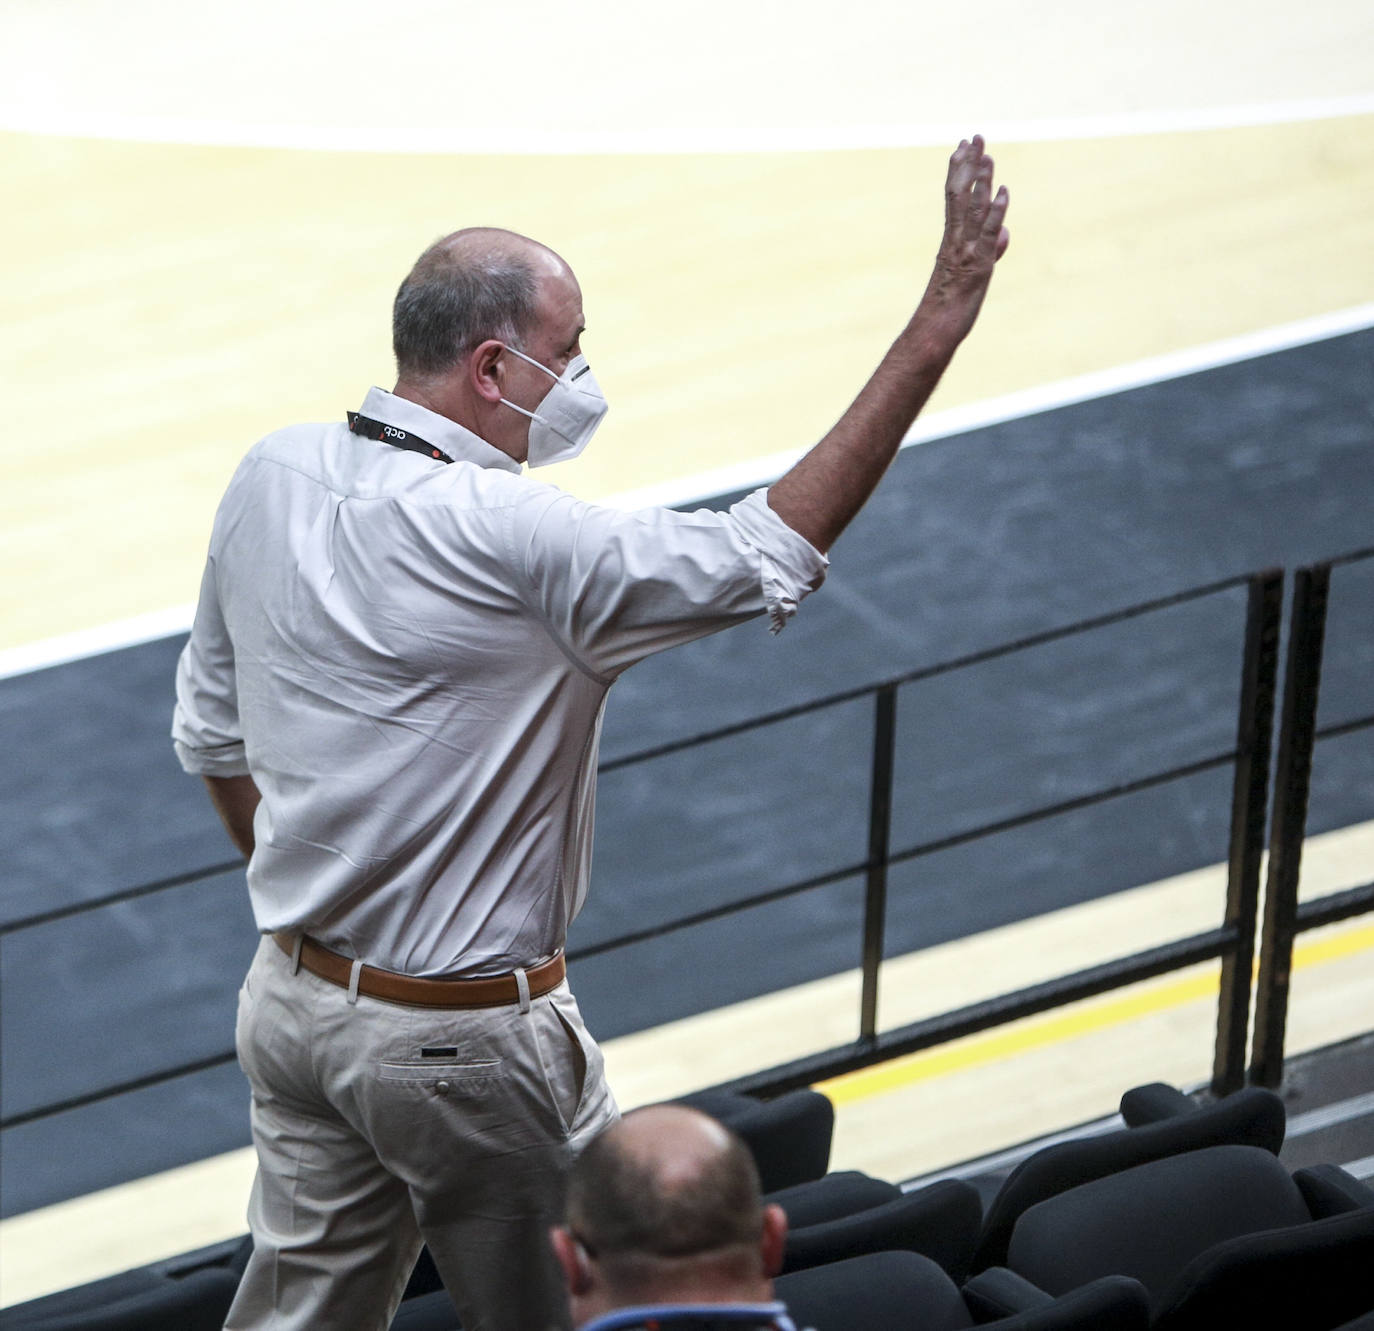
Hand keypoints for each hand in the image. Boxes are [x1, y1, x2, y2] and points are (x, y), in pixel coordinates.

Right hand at [921, 135, 1009, 342]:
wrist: (934, 332)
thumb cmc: (949, 307)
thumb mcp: (974, 273)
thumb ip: (991, 250)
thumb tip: (1006, 235)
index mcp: (951, 240)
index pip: (954, 197)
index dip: (960, 170)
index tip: (965, 146)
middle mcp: (955, 241)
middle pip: (960, 195)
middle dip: (968, 165)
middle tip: (975, 136)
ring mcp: (965, 253)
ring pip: (972, 210)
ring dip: (981, 181)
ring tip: (988, 155)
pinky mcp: (977, 267)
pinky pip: (987, 236)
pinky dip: (995, 213)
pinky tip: (1002, 193)